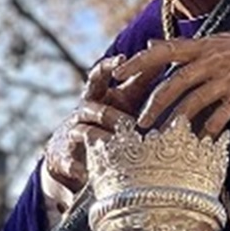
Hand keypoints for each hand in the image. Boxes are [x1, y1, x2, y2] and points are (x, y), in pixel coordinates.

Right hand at [43, 55, 157, 192]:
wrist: (68, 150)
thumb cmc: (106, 119)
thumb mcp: (121, 100)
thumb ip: (139, 82)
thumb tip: (164, 55)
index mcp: (97, 95)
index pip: (99, 76)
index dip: (108, 66)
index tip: (121, 59)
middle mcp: (83, 112)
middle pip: (90, 106)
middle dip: (106, 113)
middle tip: (127, 123)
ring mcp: (73, 134)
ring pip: (85, 133)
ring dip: (101, 140)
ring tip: (116, 151)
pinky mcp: (66, 157)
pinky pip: (70, 163)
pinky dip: (76, 168)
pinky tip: (83, 174)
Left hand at [112, 31, 229, 137]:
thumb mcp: (216, 41)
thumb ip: (183, 47)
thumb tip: (151, 44)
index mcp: (202, 46)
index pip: (163, 51)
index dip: (139, 62)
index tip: (118, 73)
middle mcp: (211, 60)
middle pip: (174, 82)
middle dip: (153, 103)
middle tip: (138, 122)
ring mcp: (226, 78)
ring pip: (193, 100)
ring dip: (175, 120)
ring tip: (162, 136)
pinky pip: (220, 115)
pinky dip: (208, 129)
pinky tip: (200, 141)